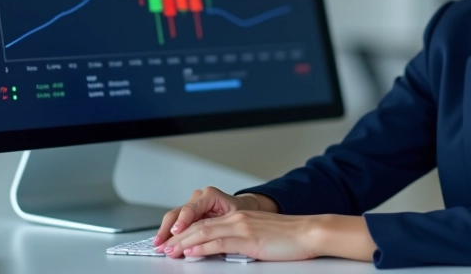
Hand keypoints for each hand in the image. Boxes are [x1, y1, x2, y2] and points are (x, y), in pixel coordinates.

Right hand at [153, 186, 258, 246]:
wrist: (245, 209)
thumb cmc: (242, 212)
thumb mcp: (235, 219)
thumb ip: (219, 227)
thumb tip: (206, 242)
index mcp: (210, 195)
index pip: (191, 208)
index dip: (183, 221)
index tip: (177, 231)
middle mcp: (198, 198)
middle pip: (178, 213)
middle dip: (168, 230)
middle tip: (163, 243)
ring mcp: (192, 205)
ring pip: (174, 217)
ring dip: (165, 232)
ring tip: (159, 244)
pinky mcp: (189, 214)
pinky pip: (176, 222)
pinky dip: (169, 233)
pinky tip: (164, 242)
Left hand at [159, 211, 320, 261]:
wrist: (308, 233)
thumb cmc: (289, 237)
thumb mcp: (260, 236)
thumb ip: (241, 239)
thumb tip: (223, 250)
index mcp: (239, 217)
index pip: (205, 223)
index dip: (185, 232)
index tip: (172, 241)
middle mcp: (237, 219)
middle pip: (199, 226)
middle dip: (177, 237)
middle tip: (162, 247)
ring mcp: (242, 227)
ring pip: (204, 233)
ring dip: (183, 242)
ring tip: (169, 251)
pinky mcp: (248, 239)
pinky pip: (219, 242)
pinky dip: (201, 247)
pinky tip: (190, 252)